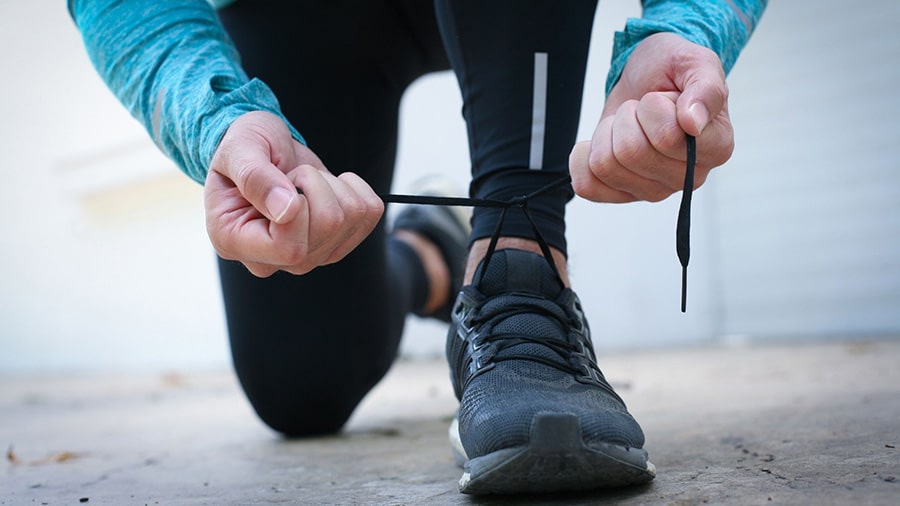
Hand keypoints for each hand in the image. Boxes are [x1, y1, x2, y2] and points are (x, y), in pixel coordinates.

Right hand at [204, 111, 383, 276]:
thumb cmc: (242, 149)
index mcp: (235, 242)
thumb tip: (287, 210)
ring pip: (350, 220)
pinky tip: (327, 185)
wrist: (263, 151)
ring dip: (332, 185)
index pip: (290, 248)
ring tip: (303, 180)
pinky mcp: (336, 243)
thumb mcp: (238, 149)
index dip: (299, 207)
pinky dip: (355, 187)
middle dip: (316, 184)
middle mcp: (273, 259)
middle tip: (291, 176)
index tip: (284, 180)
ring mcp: (308, 256)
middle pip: (328, 229)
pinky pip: (369, 213)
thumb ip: (255, 177)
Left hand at [570, 32, 734, 202]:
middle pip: (630, 152)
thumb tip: (693, 123)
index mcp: (716, 147)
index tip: (666, 97)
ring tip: (628, 122)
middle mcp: (688, 177)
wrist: (646, 78)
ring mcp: (655, 191)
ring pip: (605, 166)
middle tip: (642, 108)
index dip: (653, 107)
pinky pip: (587, 186)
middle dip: (628, 117)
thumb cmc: (674, 72)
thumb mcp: (696, 62)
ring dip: (608, 132)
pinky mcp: (622, 195)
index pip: (666, 137)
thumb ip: (705, 90)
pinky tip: (604, 141)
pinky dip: (585, 156)